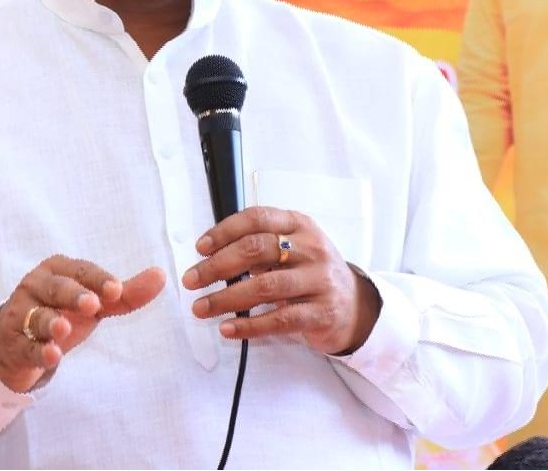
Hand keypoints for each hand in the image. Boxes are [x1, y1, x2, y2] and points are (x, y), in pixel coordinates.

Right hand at [0, 256, 165, 391]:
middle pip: (56, 287)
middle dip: (74, 295)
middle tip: (93, 305)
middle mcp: (36, 285)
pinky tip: (52, 355)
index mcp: (58, 270)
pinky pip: (27, 346)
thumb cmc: (61, 313)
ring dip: (51, 322)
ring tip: (64, 329)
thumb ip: (125, 294)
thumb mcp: (93, 303)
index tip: (116, 290)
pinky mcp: (13, 343)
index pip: (81, 270)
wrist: (17, 343)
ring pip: (37, 316)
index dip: (98, 279)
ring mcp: (22, 314)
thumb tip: (161, 276)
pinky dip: (39, 351)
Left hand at [182, 206, 380, 354]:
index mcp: (300, 225)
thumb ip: (259, 247)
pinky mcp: (322, 313)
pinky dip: (250, 325)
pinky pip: (280, 320)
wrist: (356, 307)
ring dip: (226, 298)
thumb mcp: (293, 248)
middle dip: (217, 265)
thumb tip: (210, 256)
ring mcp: (320, 280)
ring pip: (266, 286)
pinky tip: (228, 328)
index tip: (200, 247)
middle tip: (191, 280)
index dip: (225, 230)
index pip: (258, 218)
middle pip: (257, 249)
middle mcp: (312, 248)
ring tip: (201, 307)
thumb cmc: (311, 274)